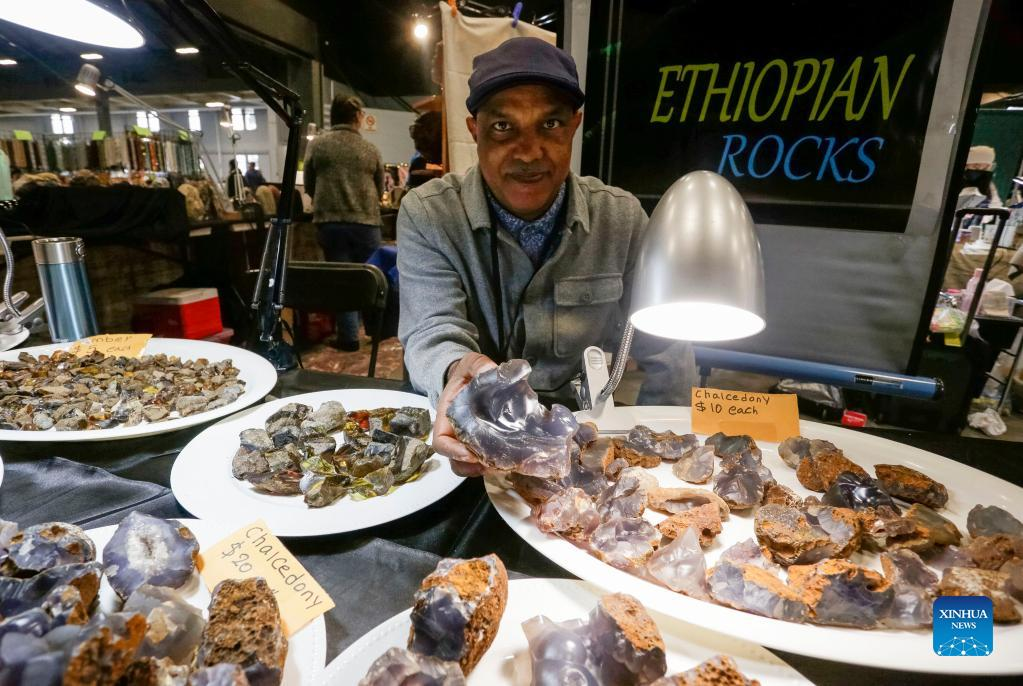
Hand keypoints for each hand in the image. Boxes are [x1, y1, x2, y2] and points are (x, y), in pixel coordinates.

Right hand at [433, 352, 496, 476]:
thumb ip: (479, 365)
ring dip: (483, 469)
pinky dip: (494, 464)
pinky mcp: (484, 442)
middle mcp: (455, 433)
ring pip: (469, 465)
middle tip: (491, 465)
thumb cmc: (468, 374)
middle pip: (455, 460)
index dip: (452, 451)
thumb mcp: (471, 364)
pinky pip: (484, 460)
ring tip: (501, 466)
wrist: (473, 378)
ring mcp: (468, 440)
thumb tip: (492, 370)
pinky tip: (509, 461)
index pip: (441, 441)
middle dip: (471, 467)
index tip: (470, 453)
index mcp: (447, 416)